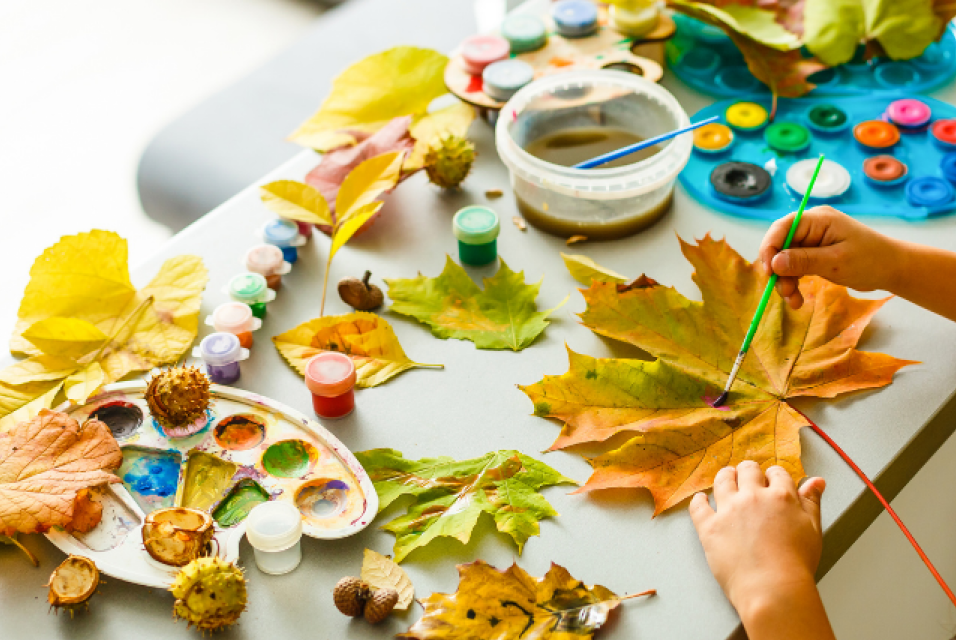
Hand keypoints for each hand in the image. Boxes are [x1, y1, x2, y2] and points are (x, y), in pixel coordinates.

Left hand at [690, 462, 833, 638]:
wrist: (773, 589)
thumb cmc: (796, 565)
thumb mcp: (812, 529)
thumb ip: (812, 502)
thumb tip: (816, 481)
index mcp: (780, 496)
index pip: (776, 473)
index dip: (774, 475)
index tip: (771, 480)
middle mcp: (752, 497)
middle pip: (747, 470)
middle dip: (748, 471)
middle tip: (747, 476)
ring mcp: (728, 511)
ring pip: (722, 480)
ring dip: (725, 477)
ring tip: (726, 478)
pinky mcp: (709, 527)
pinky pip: (698, 506)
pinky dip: (699, 501)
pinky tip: (701, 499)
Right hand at [757, 206, 899, 308]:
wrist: (892, 269)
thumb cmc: (871, 260)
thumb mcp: (836, 262)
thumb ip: (804, 261)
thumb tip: (774, 263)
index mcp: (818, 219)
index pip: (782, 227)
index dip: (770, 248)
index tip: (768, 272)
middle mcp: (811, 226)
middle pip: (780, 245)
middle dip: (778, 270)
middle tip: (783, 293)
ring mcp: (812, 240)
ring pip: (784, 259)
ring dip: (785, 280)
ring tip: (794, 301)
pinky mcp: (813, 254)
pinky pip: (794, 267)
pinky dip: (793, 282)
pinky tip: (797, 298)